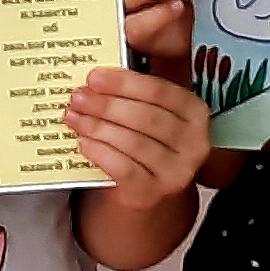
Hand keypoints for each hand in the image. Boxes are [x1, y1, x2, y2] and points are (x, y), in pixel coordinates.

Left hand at [67, 64, 210, 206]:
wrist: (145, 187)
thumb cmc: (145, 140)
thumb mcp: (149, 111)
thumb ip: (132, 92)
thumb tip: (96, 79)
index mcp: (195, 112)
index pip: (159, 91)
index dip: (124, 82)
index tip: (94, 77)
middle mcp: (194, 143)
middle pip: (145, 117)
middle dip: (106, 105)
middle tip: (78, 97)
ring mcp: (177, 171)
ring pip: (133, 142)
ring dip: (97, 127)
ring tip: (74, 117)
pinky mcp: (154, 193)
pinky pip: (124, 169)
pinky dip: (101, 153)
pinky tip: (84, 143)